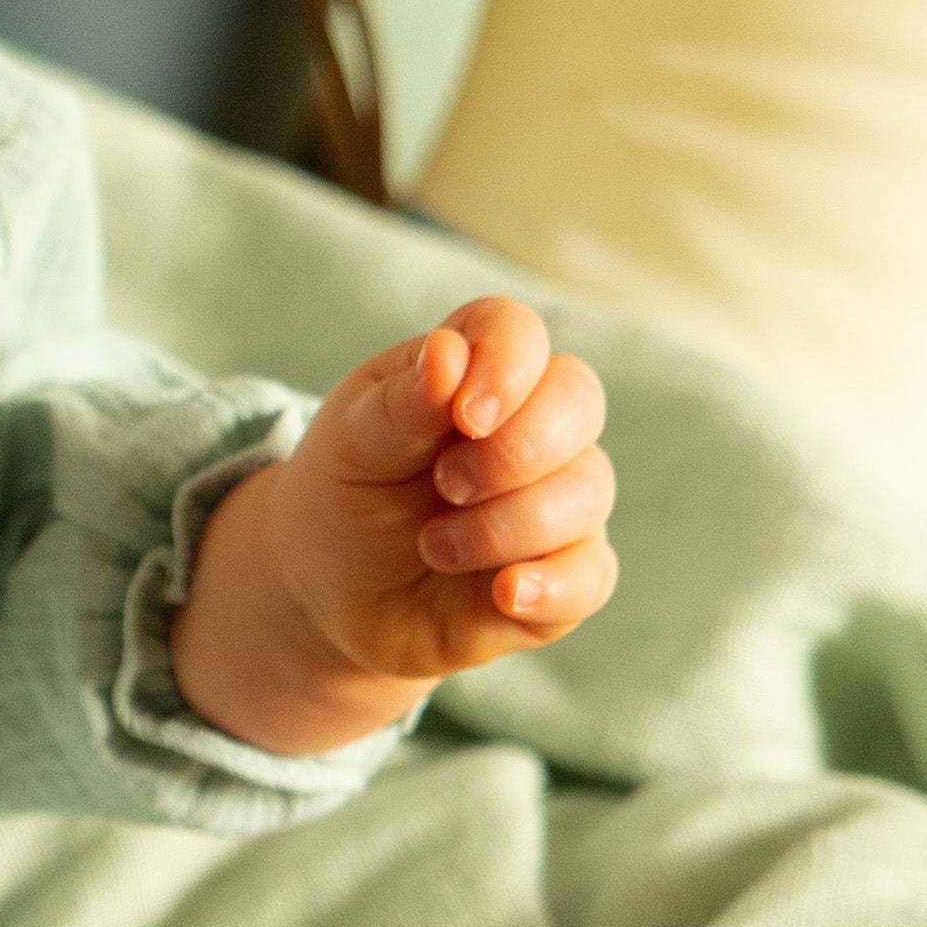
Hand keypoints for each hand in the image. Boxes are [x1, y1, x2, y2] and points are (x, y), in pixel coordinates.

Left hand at [172, 296, 617, 752]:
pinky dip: (552, 585)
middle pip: (577, 401)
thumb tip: (448, 352)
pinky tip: (504, 593)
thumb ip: (402, 404)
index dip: (506, 365)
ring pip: (586, 490)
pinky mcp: (565, 571)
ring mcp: (558, 497)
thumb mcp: (353, 446)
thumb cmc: (348, 492)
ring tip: (433, 546)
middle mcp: (533, 424)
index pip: (517, 333)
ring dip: (503, 527)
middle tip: (445, 485)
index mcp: (473, 371)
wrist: (333, 589)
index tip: (463, 417)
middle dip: (511, 451)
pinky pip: (593, 574)